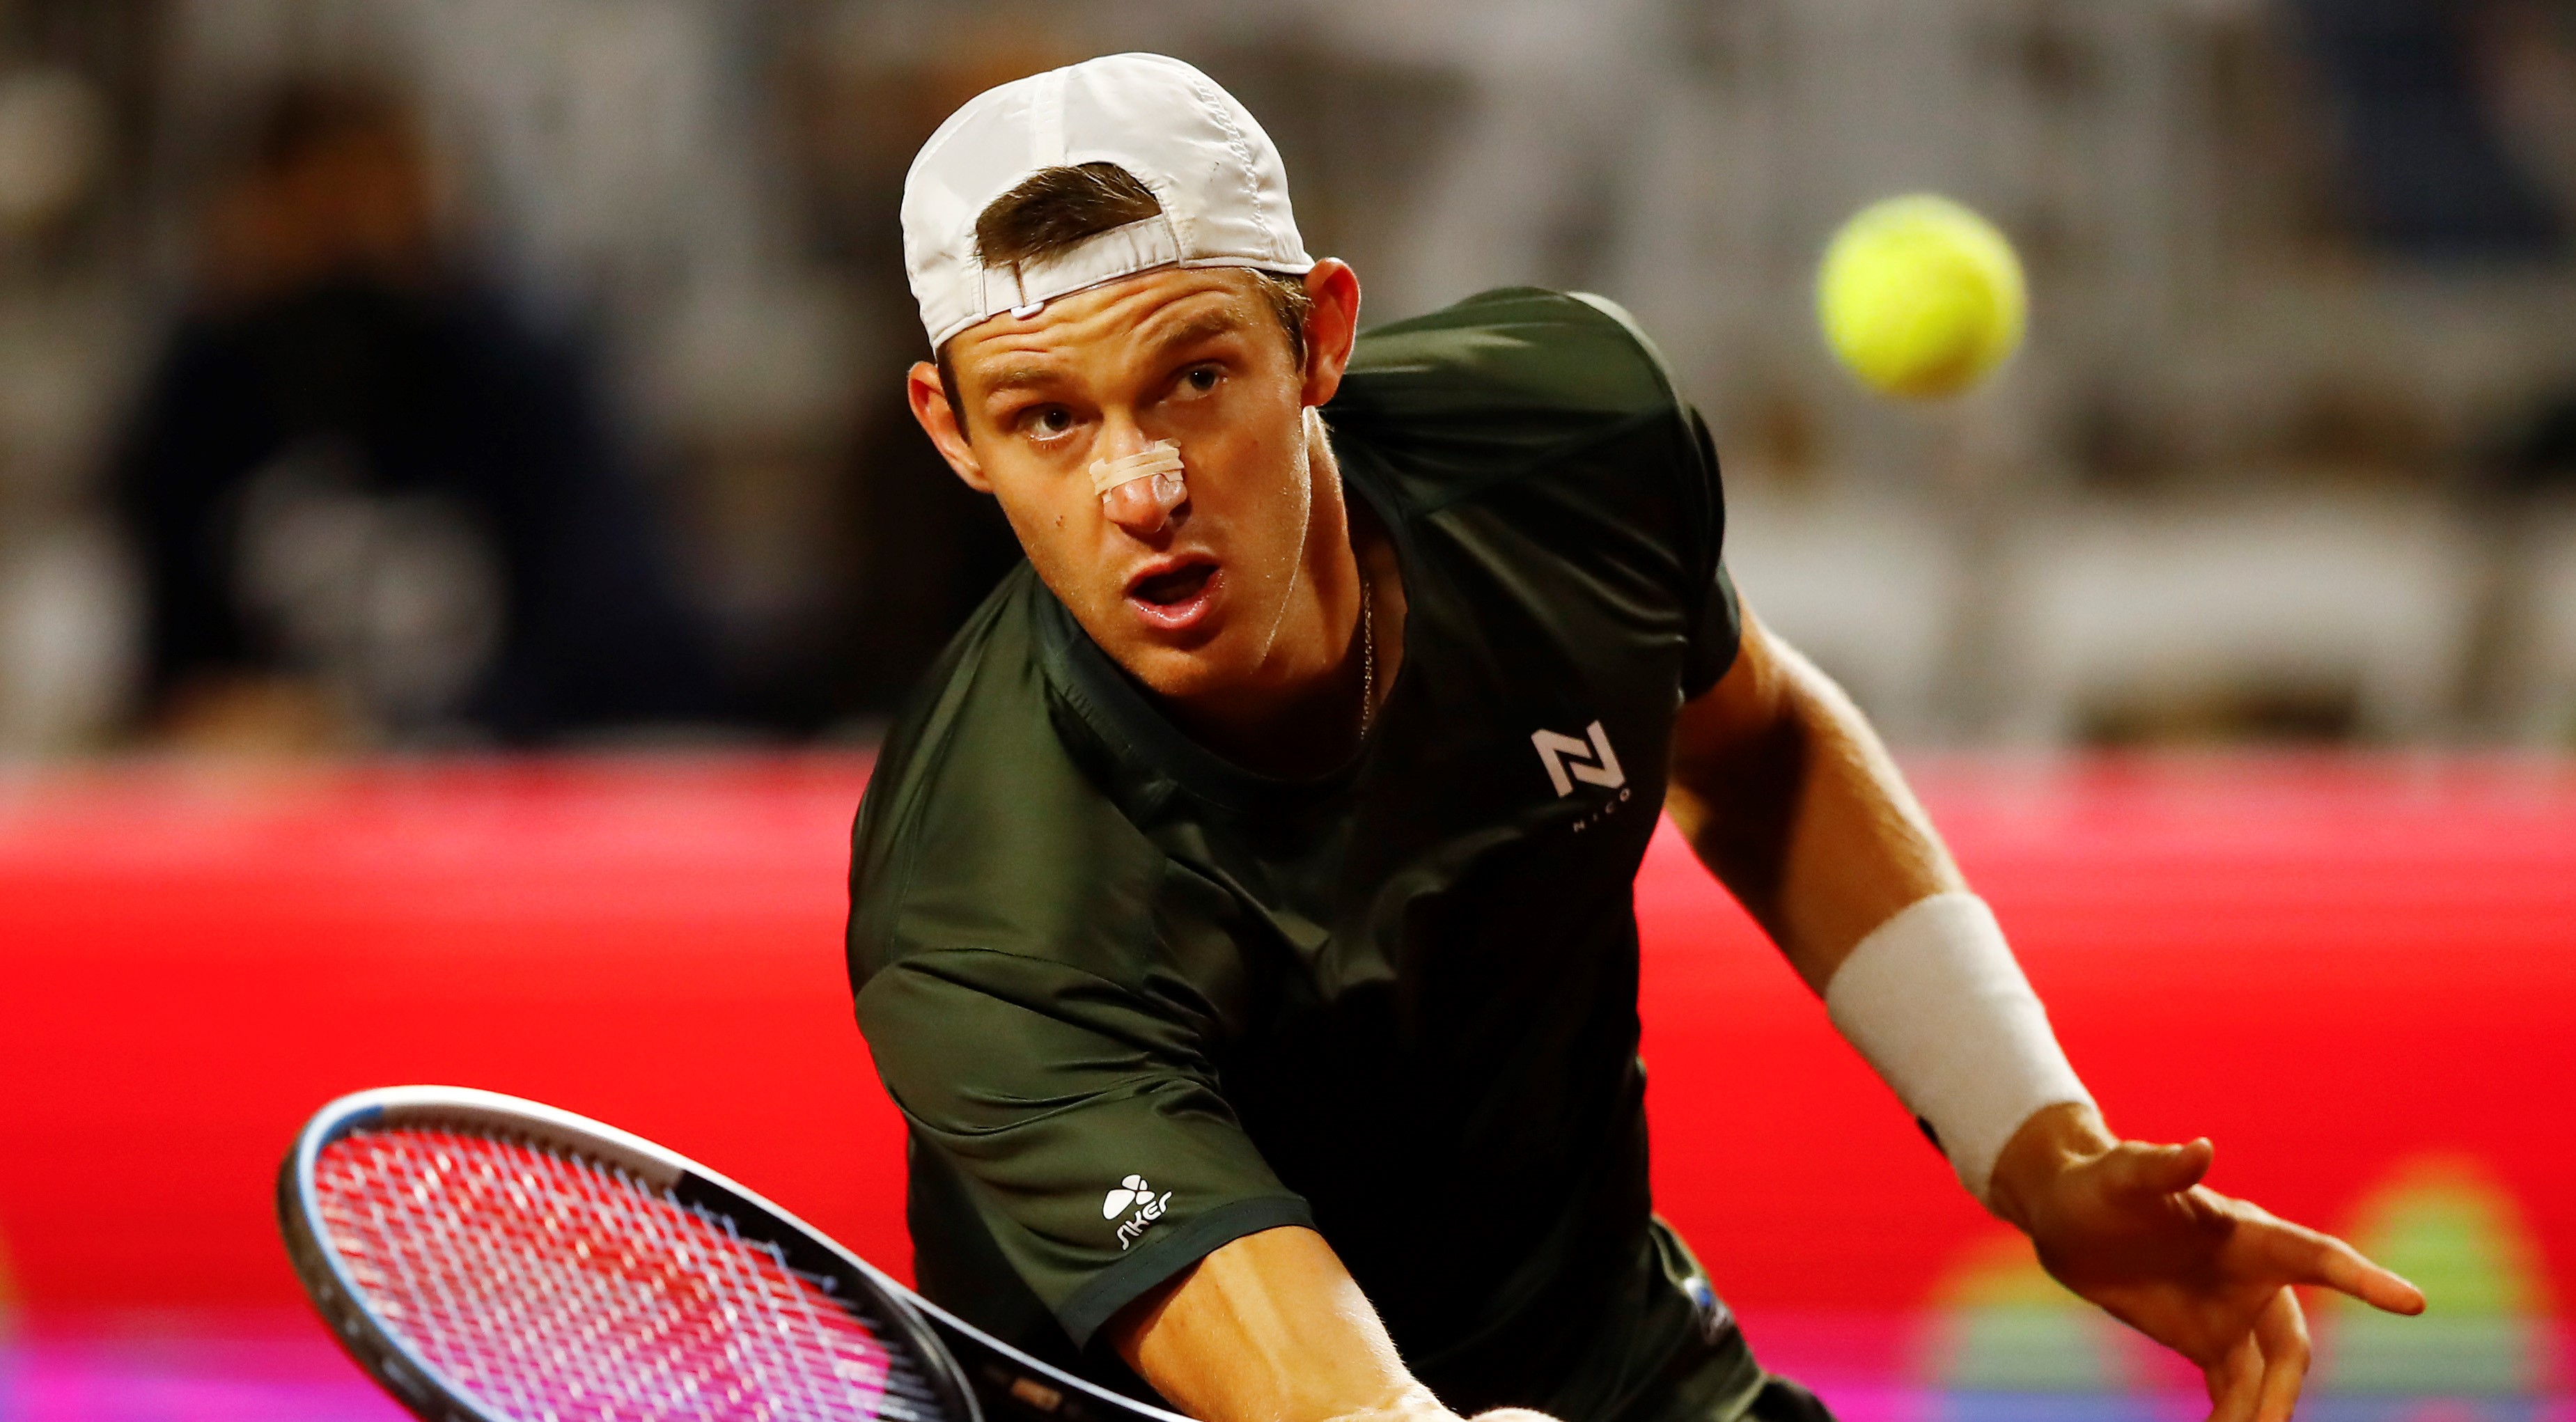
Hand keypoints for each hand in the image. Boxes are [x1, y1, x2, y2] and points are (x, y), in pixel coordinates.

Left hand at [1988, 1105, 2425, 1421]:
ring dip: (2263, 1412)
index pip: (2319, 1257)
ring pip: (2267, 1375)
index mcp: (2249, 1233)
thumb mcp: (2121, 1175)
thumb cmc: (2098, 1183)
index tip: (2413, 1303)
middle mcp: (2253, 1276)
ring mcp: (2232, 1312)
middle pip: (2290, 1342)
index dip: (2365, 1280)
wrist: (2066, 1218)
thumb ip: (2160, 1166)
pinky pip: (2233, 1388)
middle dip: (2284, 1387)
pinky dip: (2235, 1417)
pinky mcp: (2204, 1339)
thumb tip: (2201, 1148)